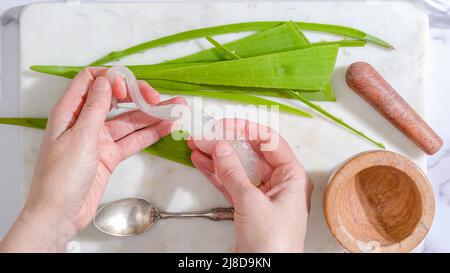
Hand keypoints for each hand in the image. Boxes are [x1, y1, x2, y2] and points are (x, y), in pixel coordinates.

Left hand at [0, 68, 184, 251]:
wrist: (59, 214)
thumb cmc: (60, 176)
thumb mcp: (79, 137)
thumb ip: (94, 108)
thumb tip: (105, 80)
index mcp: (70, 111)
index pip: (90, 81)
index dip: (111, 79)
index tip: (128, 88)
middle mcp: (85, 122)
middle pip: (115, 100)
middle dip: (138, 96)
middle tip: (159, 98)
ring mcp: (100, 139)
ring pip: (129, 121)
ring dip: (151, 115)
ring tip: (176, 109)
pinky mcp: (110, 156)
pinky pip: (133, 140)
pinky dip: (149, 134)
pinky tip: (166, 127)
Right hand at [188, 119, 312, 252]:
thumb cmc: (273, 244)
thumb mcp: (252, 203)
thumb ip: (234, 173)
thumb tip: (221, 147)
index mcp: (292, 176)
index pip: (269, 141)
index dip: (245, 129)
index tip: (223, 125)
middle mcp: (279, 182)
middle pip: (251, 153)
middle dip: (226, 143)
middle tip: (204, 135)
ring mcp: (262, 194)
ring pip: (238, 167)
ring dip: (217, 156)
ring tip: (196, 145)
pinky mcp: (248, 206)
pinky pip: (231, 183)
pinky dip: (216, 173)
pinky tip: (201, 162)